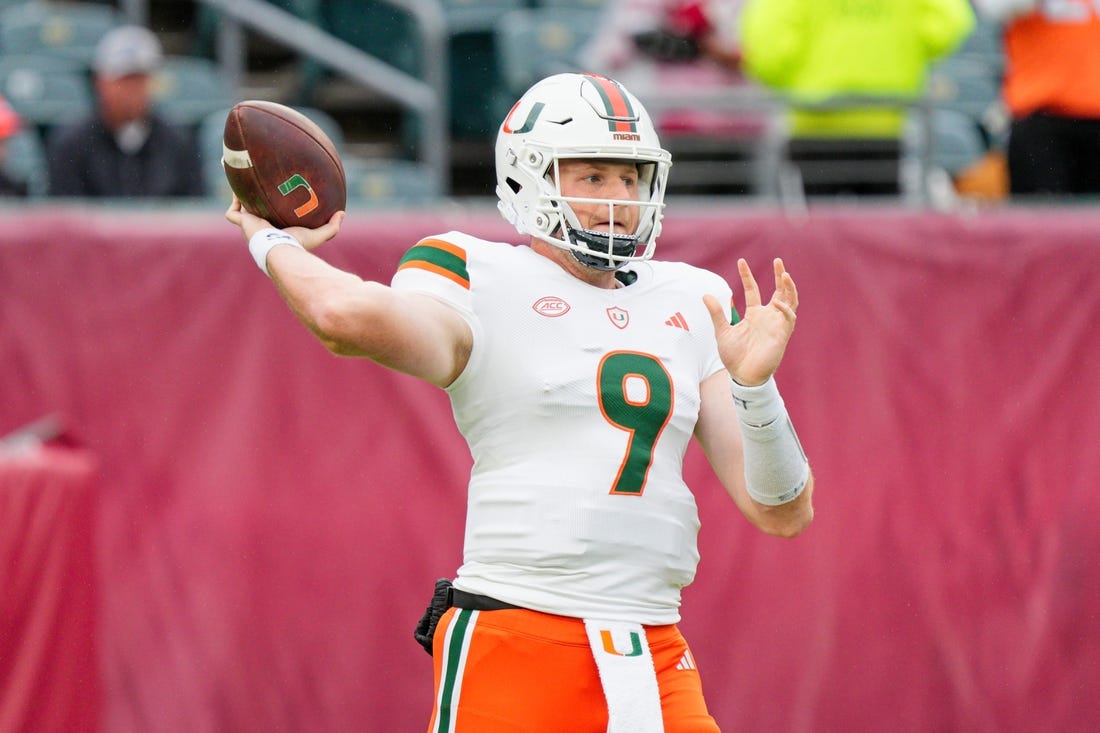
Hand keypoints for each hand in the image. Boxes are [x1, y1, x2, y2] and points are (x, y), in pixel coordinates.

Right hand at [225, 196, 344, 251]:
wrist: (281, 250)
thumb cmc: (298, 244)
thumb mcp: (318, 234)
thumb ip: (332, 226)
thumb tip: (343, 213)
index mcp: (275, 232)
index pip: (272, 221)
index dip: (272, 212)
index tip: (276, 200)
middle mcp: (261, 230)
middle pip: (254, 215)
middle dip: (253, 204)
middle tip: (255, 187)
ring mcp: (250, 227)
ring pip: (240, 210)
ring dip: (240, 198)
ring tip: (240, 182)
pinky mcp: (243, 223)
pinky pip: (233, 212)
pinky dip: (234, 200)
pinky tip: (237, 186)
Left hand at [705, 257, 798, 385]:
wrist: (743, 376)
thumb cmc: (734, 357)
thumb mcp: (722, 332)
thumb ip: (717, 314)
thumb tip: (705, 295)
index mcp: (754, 314)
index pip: (753, 289)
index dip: (747, 276)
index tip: (741, 261)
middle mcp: (767, 316)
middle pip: (779, 291)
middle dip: (780, 276)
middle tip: (778, 260)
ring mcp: (776, 324)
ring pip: (789, 301)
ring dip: (789, 288)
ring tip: (784, 274)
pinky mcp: (782, 334)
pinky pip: (789, 317)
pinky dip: (784, 308)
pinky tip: (775, 302)